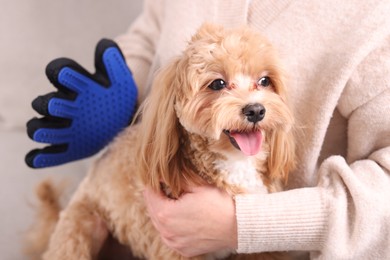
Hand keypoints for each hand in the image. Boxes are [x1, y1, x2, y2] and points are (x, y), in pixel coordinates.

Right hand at [25, 39, 137, 167]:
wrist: (125, 117)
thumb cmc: (119, 94)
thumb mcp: (120, 77)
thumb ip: (113, 61)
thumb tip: (105, 45)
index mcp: (77, 85)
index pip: (60, 72)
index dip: (60, 73)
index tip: (66, 75)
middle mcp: (65, 106)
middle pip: (45, 103)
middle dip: (48, 105)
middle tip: (59, 106)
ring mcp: (65, 128)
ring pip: (40, 128)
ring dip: (40, 129)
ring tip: (45, 132)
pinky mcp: (69, 148)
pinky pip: (50, 154)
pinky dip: (39, 157)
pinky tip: (35, 157)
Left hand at [143, 185, 236, 256]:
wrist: (237, 226)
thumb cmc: (218, 204)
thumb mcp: (196, 185)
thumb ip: (177, 179)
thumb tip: (164, 173)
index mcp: (165, 213)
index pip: (150, 195)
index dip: (152, 184)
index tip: (156, 178)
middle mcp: (166, 231)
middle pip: (152, 210)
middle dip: (156, 198)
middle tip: (162, 187)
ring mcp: (175, 243)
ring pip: (160, 225)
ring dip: (162, 213)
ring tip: (170, 201)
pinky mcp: (184, 250)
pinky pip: (170, 237)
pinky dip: (170, 227)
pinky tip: (178, 218)